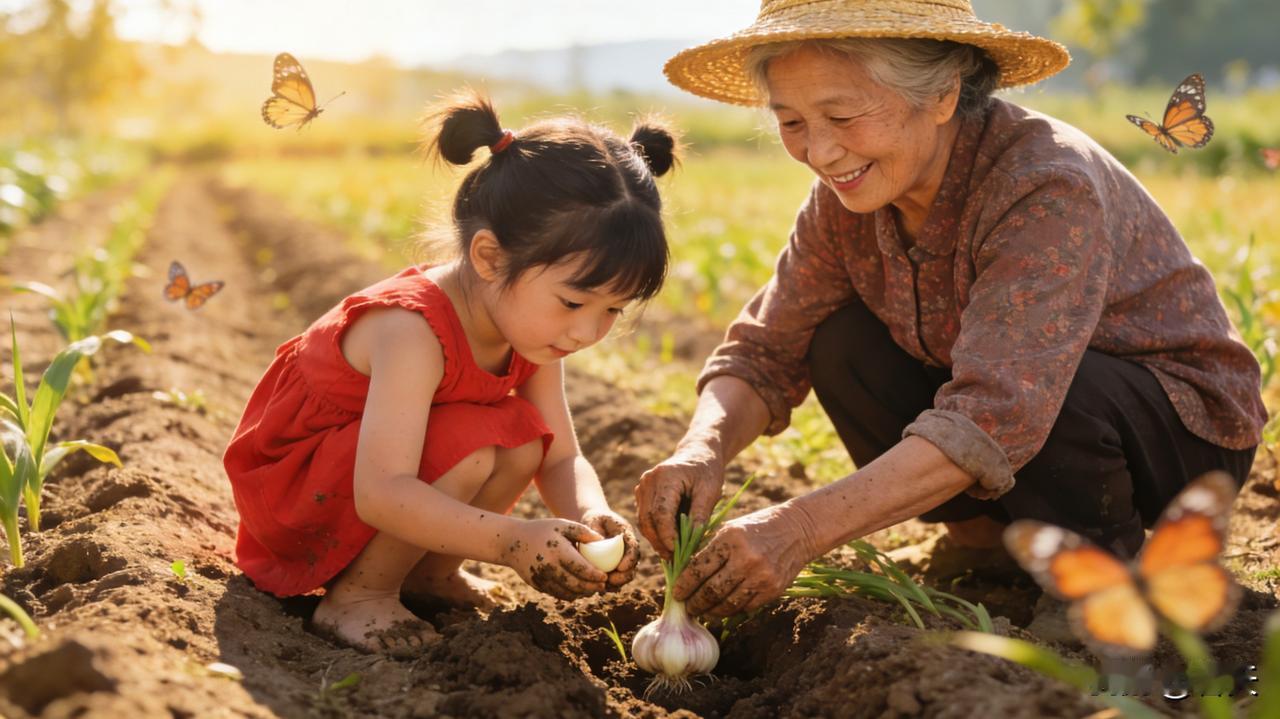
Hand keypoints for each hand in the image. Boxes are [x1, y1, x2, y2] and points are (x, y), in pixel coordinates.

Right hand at [501, 519, 607, 599]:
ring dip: (582, 593)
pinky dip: (570, 595)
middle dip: (592, 587)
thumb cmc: (541, 530)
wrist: (512, 542)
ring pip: (567, 593)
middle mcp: (549, 567)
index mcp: (557, 551)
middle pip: (576, 584)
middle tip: (603, 586)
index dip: (594, 575)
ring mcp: (542, 578)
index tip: (605, 577)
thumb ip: (582, 531)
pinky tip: (578, 591)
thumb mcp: (561, 525)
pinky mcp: (538, 585)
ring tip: (593, 590)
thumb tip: (602, 541)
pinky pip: (557, 594)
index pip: (581, 568)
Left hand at [579, 508, 639, 589]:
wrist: (595, 523)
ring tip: (605, 587)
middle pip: (633, 565)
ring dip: (618, 583)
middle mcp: (629, 548)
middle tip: (611, 581)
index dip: (630, 560)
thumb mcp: (593, 520)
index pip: (633, 548)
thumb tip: (599, 542)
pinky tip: (601, 589)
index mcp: (627, 534)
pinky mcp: (617, 566)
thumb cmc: (593, 520)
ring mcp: (624, 558)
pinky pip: (617, 579)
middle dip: (625, 576)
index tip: (620, 568)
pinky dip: (611, 585)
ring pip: (627, 574)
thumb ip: (595, 530)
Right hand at [635, 444, 724, 559]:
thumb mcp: (710, 491)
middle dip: (660, 542)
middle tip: (675, 559)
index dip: (667, 535)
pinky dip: (655, 532)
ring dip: (656, 540)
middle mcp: (648, 481)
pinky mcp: (642, 494)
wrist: (697, 453)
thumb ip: (700, 514)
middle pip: (647, 519)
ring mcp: (642, 487)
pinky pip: (645, 517)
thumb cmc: (707, 471)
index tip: (679, 551)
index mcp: (665, 476)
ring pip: (643, 521)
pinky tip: (669, 542)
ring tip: (672, 554)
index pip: (660, 513)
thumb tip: (692, 541)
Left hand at [673, 502, 814, 619]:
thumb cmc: (757, 527)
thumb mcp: (731, 528)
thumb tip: (684, 573)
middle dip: (694, 603)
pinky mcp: (773, 590)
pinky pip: (746, 607)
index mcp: (730, 539)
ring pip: (727, 604)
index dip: (684, 584)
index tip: (676, 592)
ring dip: (711, 612)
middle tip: (687, 607)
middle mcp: (745, 559)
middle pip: (711, 591)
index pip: (699, 568)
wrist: (798, 530)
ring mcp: (761, 576)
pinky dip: (732, 611)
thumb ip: (710, 549)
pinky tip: (723, 610)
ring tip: (703, 612)